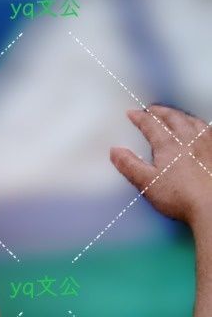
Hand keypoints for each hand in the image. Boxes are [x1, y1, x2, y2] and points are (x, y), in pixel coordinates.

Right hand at [110, 105, 211, 223]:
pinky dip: (199, 125)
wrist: (210, 205)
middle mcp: (188, 137)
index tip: (132, 114)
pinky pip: (208, 130)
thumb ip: (129, 165)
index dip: (139, 117)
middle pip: (172, 117)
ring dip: (180, 115)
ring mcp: (205, 143)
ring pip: (191, 120)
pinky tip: (199, 129)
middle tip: (151, 110)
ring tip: (174, 115)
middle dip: (159, 111)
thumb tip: (115, 151)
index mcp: (168, 143)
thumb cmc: (181, 196)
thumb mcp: (147, 183)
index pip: (150, 124)